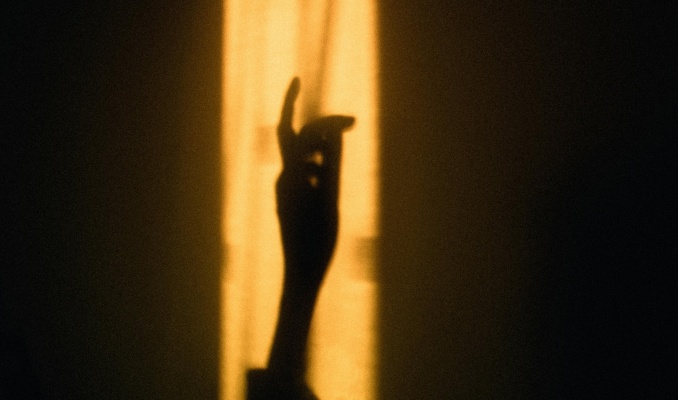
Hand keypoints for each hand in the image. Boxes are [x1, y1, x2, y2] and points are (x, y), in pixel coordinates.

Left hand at [276, 77, 354, 281]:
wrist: (300, 273)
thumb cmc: (317, 242)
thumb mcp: (330, 201)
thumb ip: (332, 164)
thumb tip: (334, 130)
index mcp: (291, 177)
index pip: (296, 131)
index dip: (308, 110)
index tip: (326, 100)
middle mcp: (283, 178)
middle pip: (291, 134)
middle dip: (311, 120)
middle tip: (347, 121)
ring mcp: (284, 188)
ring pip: (300, 154)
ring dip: (320, 148)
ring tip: (340, 159)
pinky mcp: (289, 197)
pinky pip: (303, 171)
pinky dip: (319, 166)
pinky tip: (329, 178)